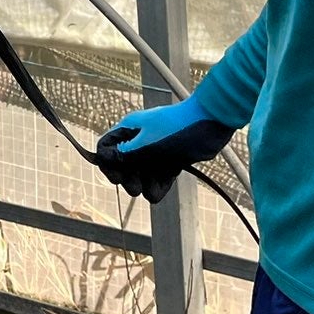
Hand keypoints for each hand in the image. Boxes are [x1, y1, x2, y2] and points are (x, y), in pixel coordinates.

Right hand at [94, 93, 235, 202]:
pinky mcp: (170, 160)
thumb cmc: (177, 129)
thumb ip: (124, 154)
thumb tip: (102, 158)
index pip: (107, 147)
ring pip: (141, 173)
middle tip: (135, 187)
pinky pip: (158, 177)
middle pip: (123, 164)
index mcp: (130, 129)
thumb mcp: (147, 144)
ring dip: (145, 185)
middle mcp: (139, 139)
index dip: (108, 164)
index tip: (117, 178)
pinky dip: (158, 185)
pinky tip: (160, 190)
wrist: (211, 123)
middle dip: (128, 179)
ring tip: (151, 188)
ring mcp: (155, 150)